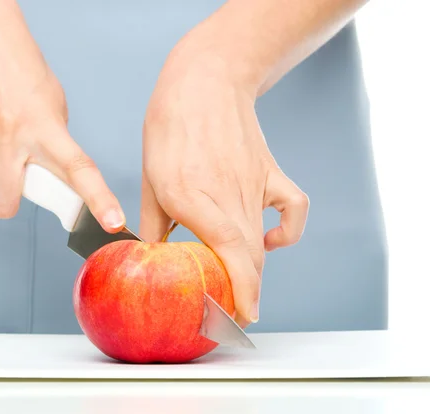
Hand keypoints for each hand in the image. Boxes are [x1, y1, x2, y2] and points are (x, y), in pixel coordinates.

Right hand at [0, 1, 124, 229]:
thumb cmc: (19, 68)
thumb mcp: (52, 103)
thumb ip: (52, 143)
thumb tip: (50, 178)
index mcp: (45, 125)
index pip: (78, 169)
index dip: (98, 199)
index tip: (113, 222)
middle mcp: (9, 132)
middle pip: (5, 204)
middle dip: (9, 200)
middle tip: (14, 176)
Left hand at [140, 16, 308, 326]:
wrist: (205, 83)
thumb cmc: (169, 129)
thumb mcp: (149, 179)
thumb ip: (153, 224)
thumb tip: (154, 258)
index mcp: (191, 195)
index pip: (228, 250)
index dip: (241, 288)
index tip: (244, 316)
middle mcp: (227, 194)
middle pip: (248, 255)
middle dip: (244, 292)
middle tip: (230, 314)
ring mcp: (254, 184)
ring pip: (262, 241)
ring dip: (254, 271)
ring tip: (242, 287)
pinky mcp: (270, 173)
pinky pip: (292, 210)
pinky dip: (287, 232)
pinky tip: (270, 241)